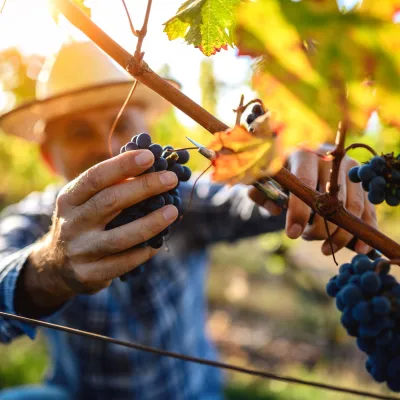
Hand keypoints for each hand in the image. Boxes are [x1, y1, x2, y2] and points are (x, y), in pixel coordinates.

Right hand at [23, 149, 178, 304]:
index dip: (123, 165)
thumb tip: (151, 165)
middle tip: (171, 179)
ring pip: (119, 237)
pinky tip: (158, 243)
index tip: (150, 157)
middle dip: (144, 187)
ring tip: (172, 211)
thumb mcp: (85, 201)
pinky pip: (124, 263)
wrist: (56, 265)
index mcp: (69, 199)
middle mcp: (72, 223)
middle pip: (110, 202)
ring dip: (150, 223)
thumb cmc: (82, 222)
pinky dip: (144, 252)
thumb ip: (110, 185)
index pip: (95, 177)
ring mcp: (80, 250)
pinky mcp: (90, 274)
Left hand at [249, 146, 377, 255]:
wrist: (302, 158)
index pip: (305, 183)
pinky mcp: (361, 181)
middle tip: (306, 238)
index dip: (299, 211)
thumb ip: (261, 194)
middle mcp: (330, 159)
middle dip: (319, 227)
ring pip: (352, 207)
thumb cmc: (282, 173)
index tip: (293, 234)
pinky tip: (359, 248)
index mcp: (304, 154)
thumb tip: (276, 211)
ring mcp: (350, 169)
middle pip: (330, 199)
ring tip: (325, 247)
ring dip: (340, 234)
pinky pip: (368, 209)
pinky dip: (364, 230)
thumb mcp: (265, 180)